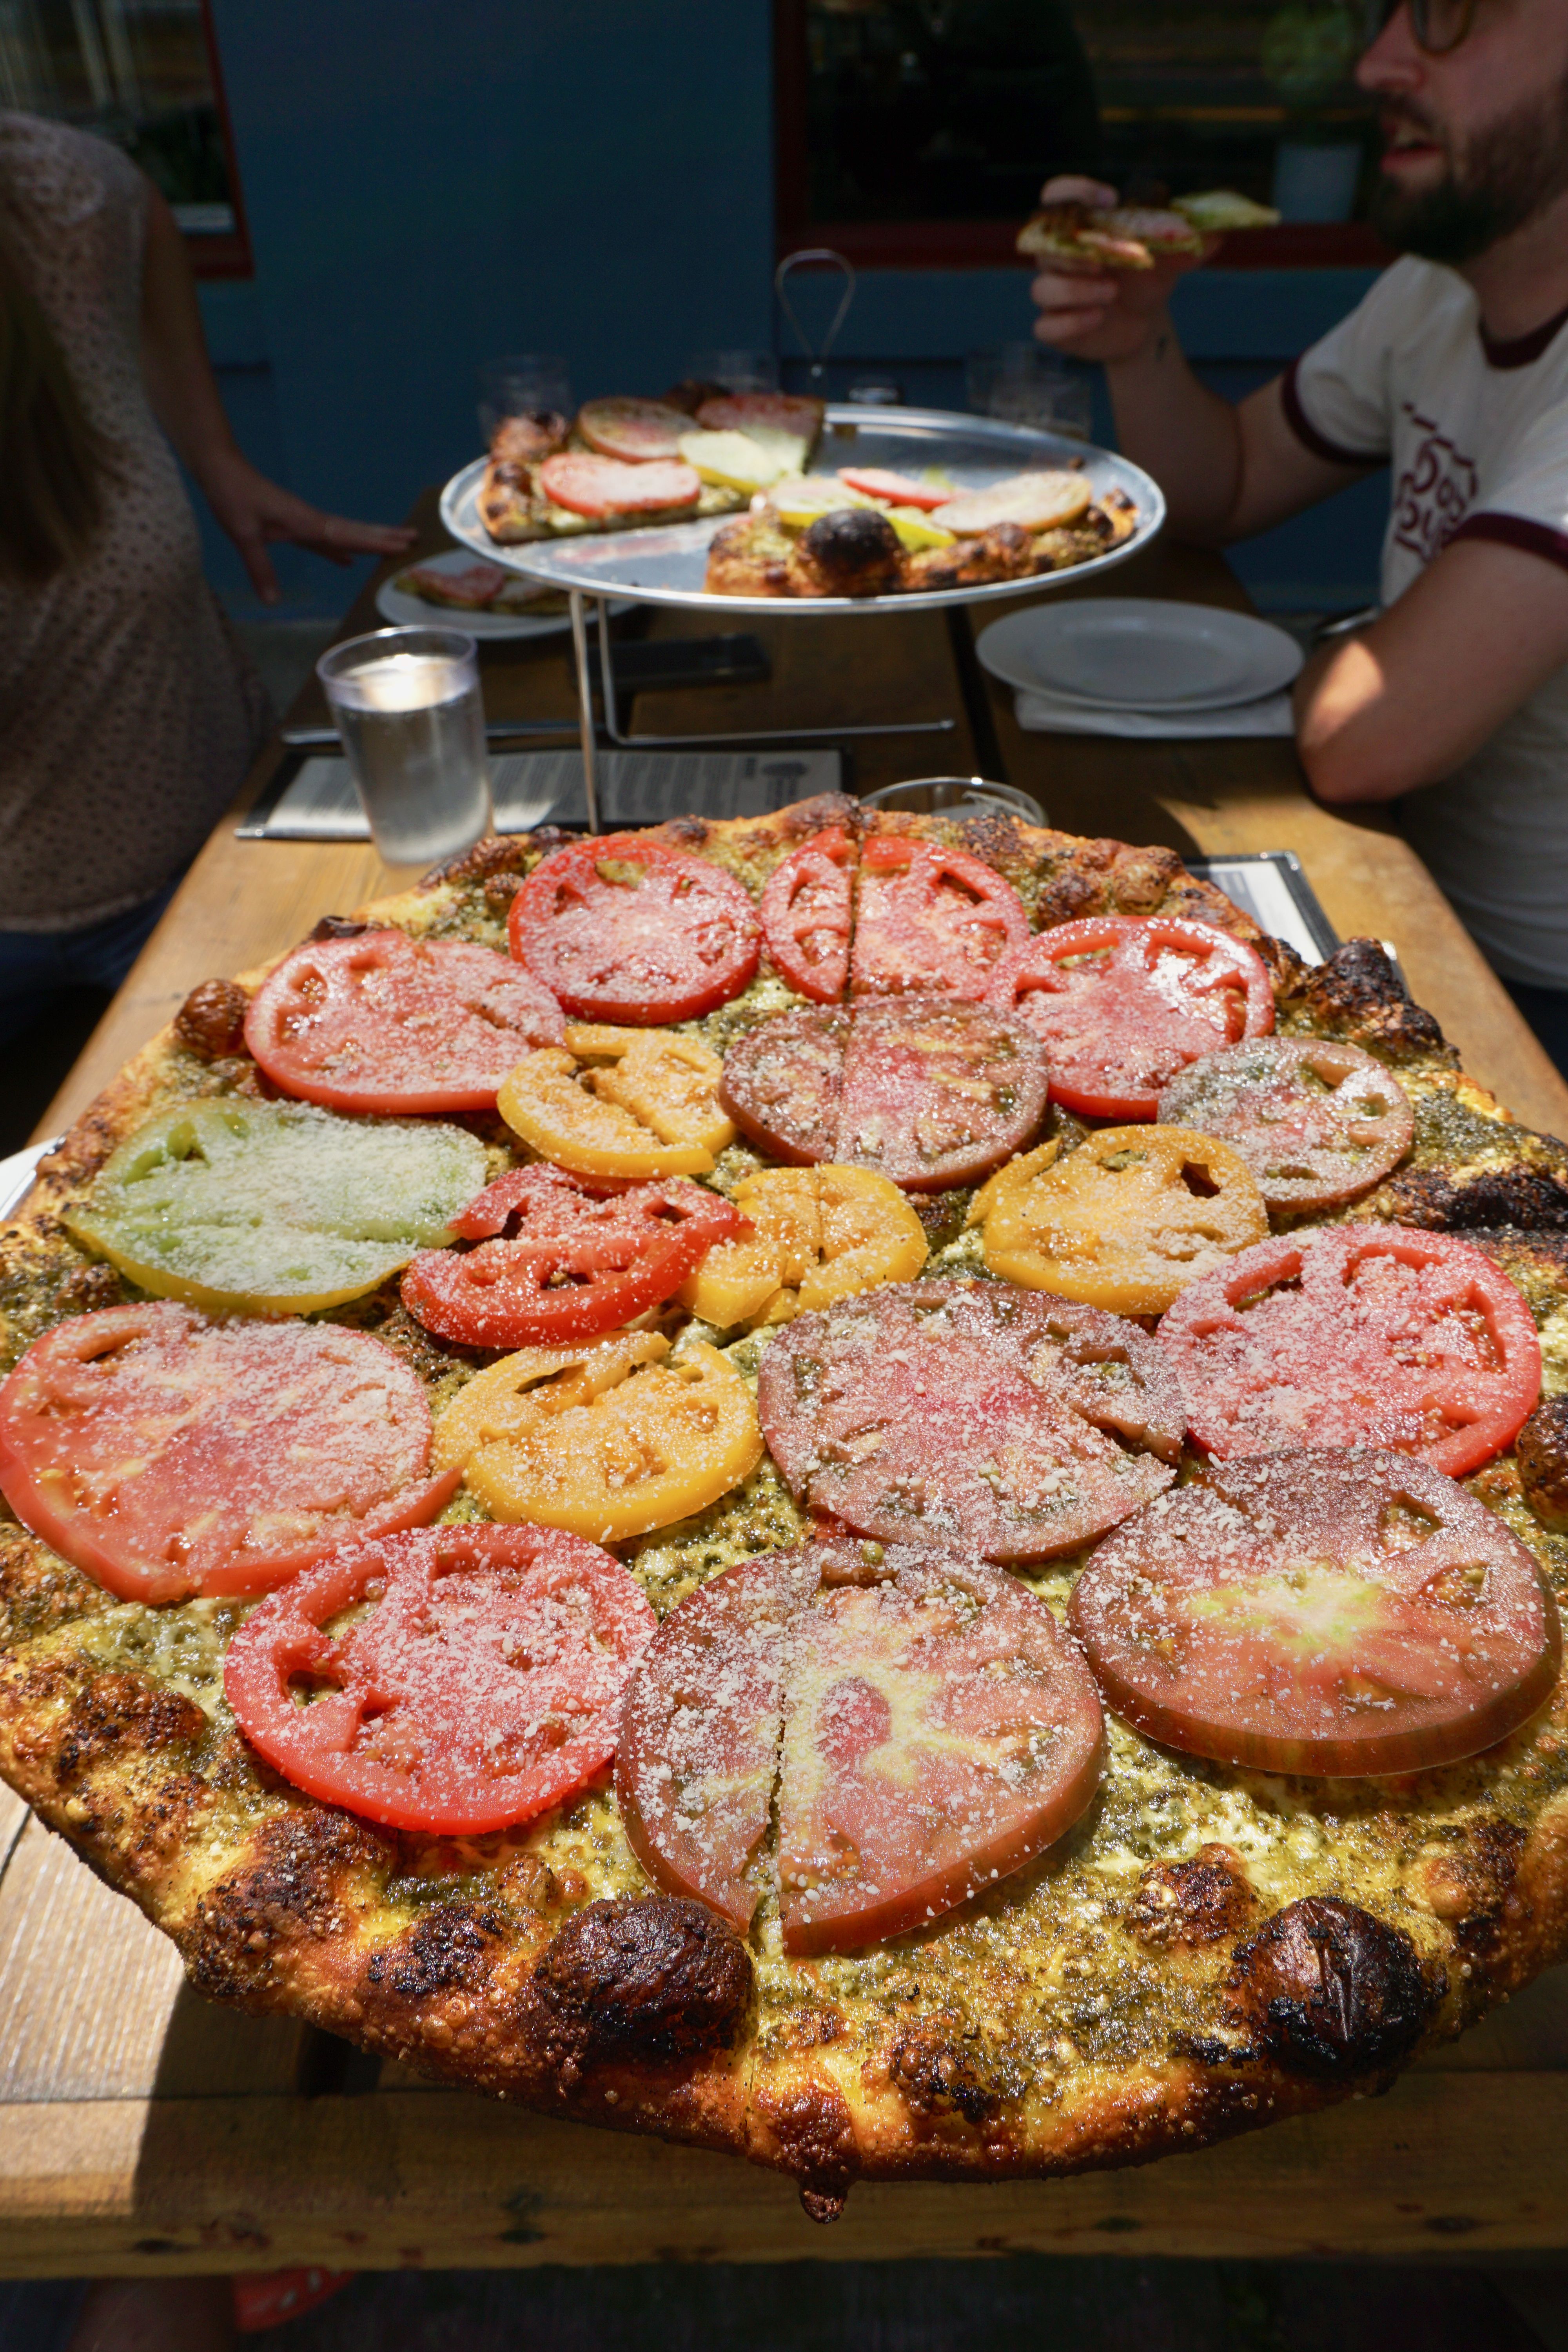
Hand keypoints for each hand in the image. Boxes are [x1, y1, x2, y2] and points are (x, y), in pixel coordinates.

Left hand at [197, 449, 416, 603]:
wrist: (220, 468)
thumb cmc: (231, 496)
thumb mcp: (242, 533)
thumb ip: (259, 568)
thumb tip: (272, 603)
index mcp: (304, 521)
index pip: (346, 534)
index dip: (374, 542)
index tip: (401, 544)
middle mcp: (310, 520)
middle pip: (354, 531)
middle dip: (383, 537)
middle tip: (414, 539)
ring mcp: (304, 521)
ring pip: (344, 533)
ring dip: (368, 540)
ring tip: (394, 546)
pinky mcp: (294, 523)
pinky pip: (324, 539)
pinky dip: (339, 549)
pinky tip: (347, 560)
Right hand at [1028, 176, 1203, 366]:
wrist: (1143, 326)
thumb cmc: (1146, 281)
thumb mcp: (1168, 261)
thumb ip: (1186, 246)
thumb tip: (1219, 234)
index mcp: (1082, 230)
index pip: (1057, 196)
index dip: (1074, 191)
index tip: (1109, 200)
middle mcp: (1060, 258)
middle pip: (1044, 245)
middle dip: (1072, 251)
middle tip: (1102, 260)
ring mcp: (1055, 294)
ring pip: (1043, 287)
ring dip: (1075, 288)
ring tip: (1110, 293)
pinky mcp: (1055, 328)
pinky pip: (1046, 326)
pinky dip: (1070, 321)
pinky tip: (1096, 318)